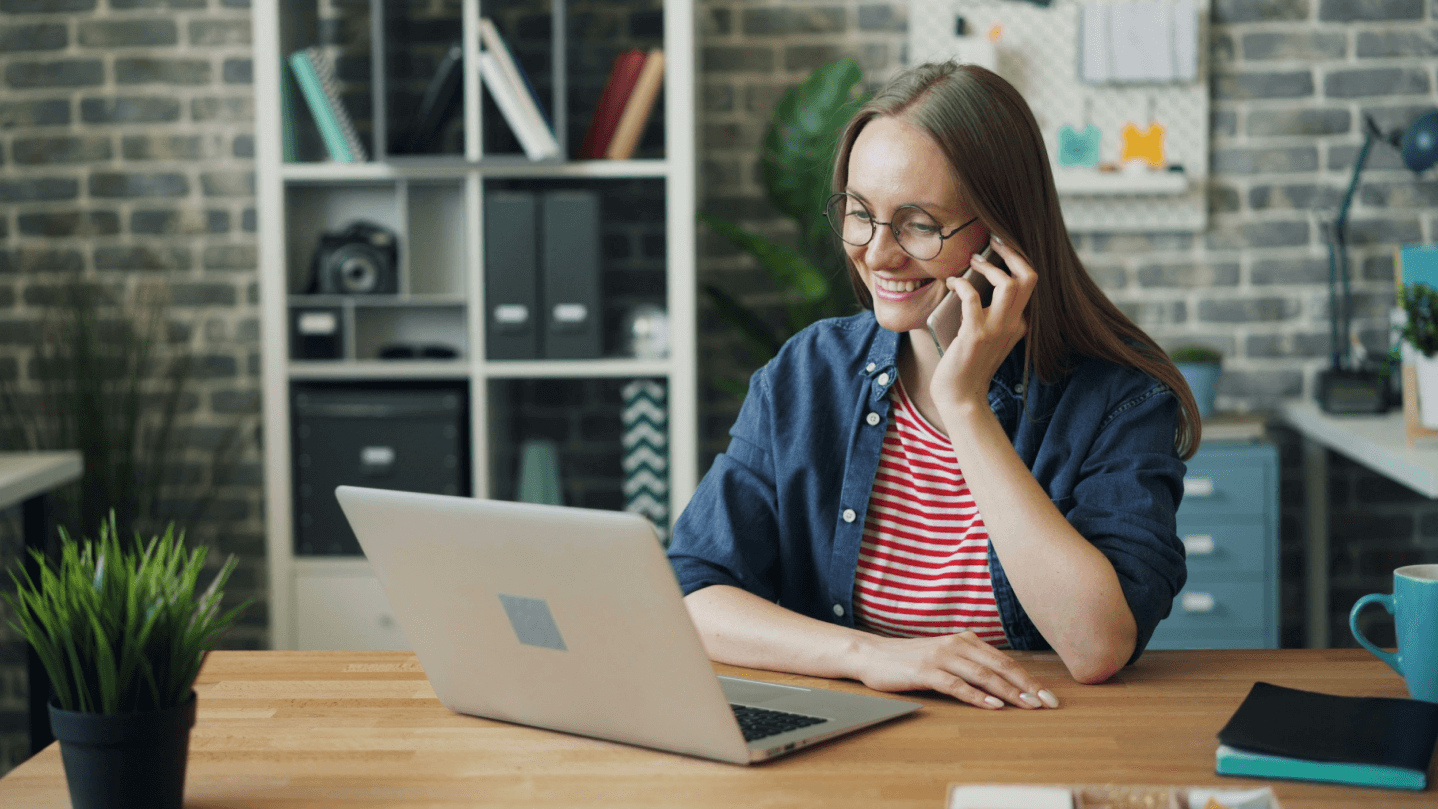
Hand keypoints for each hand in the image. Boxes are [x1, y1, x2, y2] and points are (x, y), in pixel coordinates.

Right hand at [853, 630, 1059, 709]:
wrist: (872, 655)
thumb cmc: (910, 659)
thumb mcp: (945, 655)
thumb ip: (970, 663)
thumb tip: (1002, 682)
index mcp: (965, 640)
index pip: (1005, 661)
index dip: (1029, 679)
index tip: (1048, 696)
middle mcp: (957, 644)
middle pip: (1000, 667)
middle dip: (1028, 686)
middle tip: (1048, 703)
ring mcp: (941, 656)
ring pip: (983, 676)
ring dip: (1009, 692)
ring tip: (1028, 705)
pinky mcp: (926, 671)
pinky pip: (957, 685)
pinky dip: (977, 696)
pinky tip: (992, 705)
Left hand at [930, 235, 1036, 409]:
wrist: (961, 397)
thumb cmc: (966, 365)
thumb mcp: (985, 335)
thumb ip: (987, 312)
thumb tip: (972, 279)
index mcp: (1020, 323)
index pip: (1030, 282)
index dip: (1017, 259)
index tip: (1000, 245)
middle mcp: (1014, 324)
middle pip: (1029, 277)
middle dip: (1011, 252)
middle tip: (992, 240)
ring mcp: (997, 329)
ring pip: (1009, 283)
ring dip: (988, 265)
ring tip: (972, 259)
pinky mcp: (976, 334)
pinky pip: (973, 296)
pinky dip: (961, 283)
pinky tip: (952, 282)